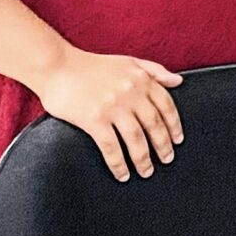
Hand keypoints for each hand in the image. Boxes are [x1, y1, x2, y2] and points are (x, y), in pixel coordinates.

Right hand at [28, 49, 184, 182]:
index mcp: (141, 79)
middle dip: (163, 145)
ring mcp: (113, 107)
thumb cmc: (92, 65)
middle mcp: (130, 93)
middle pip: (154, 124)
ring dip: (144, 159)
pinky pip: (112, 147)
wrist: (56, 66)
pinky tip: (122, 174)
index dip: (174, 125)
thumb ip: (154, 70)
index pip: (166, 105)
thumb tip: (178, 81)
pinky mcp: (94, 119)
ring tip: (147, 171)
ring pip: (136, 139)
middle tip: (167, 160)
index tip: (178, 140)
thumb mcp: (128, 61)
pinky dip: (119, 164)